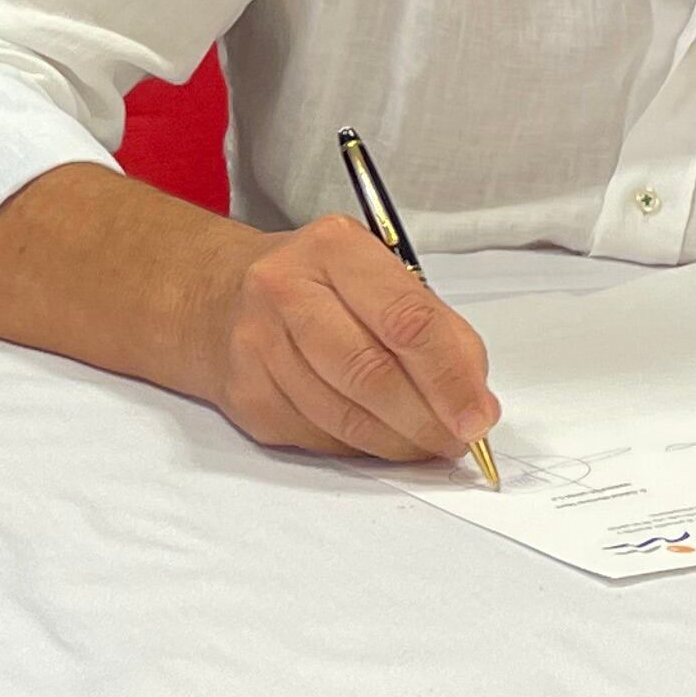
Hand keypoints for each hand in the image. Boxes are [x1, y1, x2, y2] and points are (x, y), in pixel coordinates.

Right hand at [187, 217, 500, 463]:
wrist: (217, 295)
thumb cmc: (317, 286)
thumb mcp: (377, 276)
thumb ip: (435, 329)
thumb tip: (472, 401)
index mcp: (334, 249)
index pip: (407, 321)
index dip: (450, 378)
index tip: (478, 417)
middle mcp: (286, 290)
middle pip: (372, 374)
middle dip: (427, 420)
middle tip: (457, 440)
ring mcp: (257, 345)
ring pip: (345, 418)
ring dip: (398, 443)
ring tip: (424, 442)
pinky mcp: (246, 396)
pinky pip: (319, 439)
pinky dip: (360, 448)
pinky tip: (375, 434)